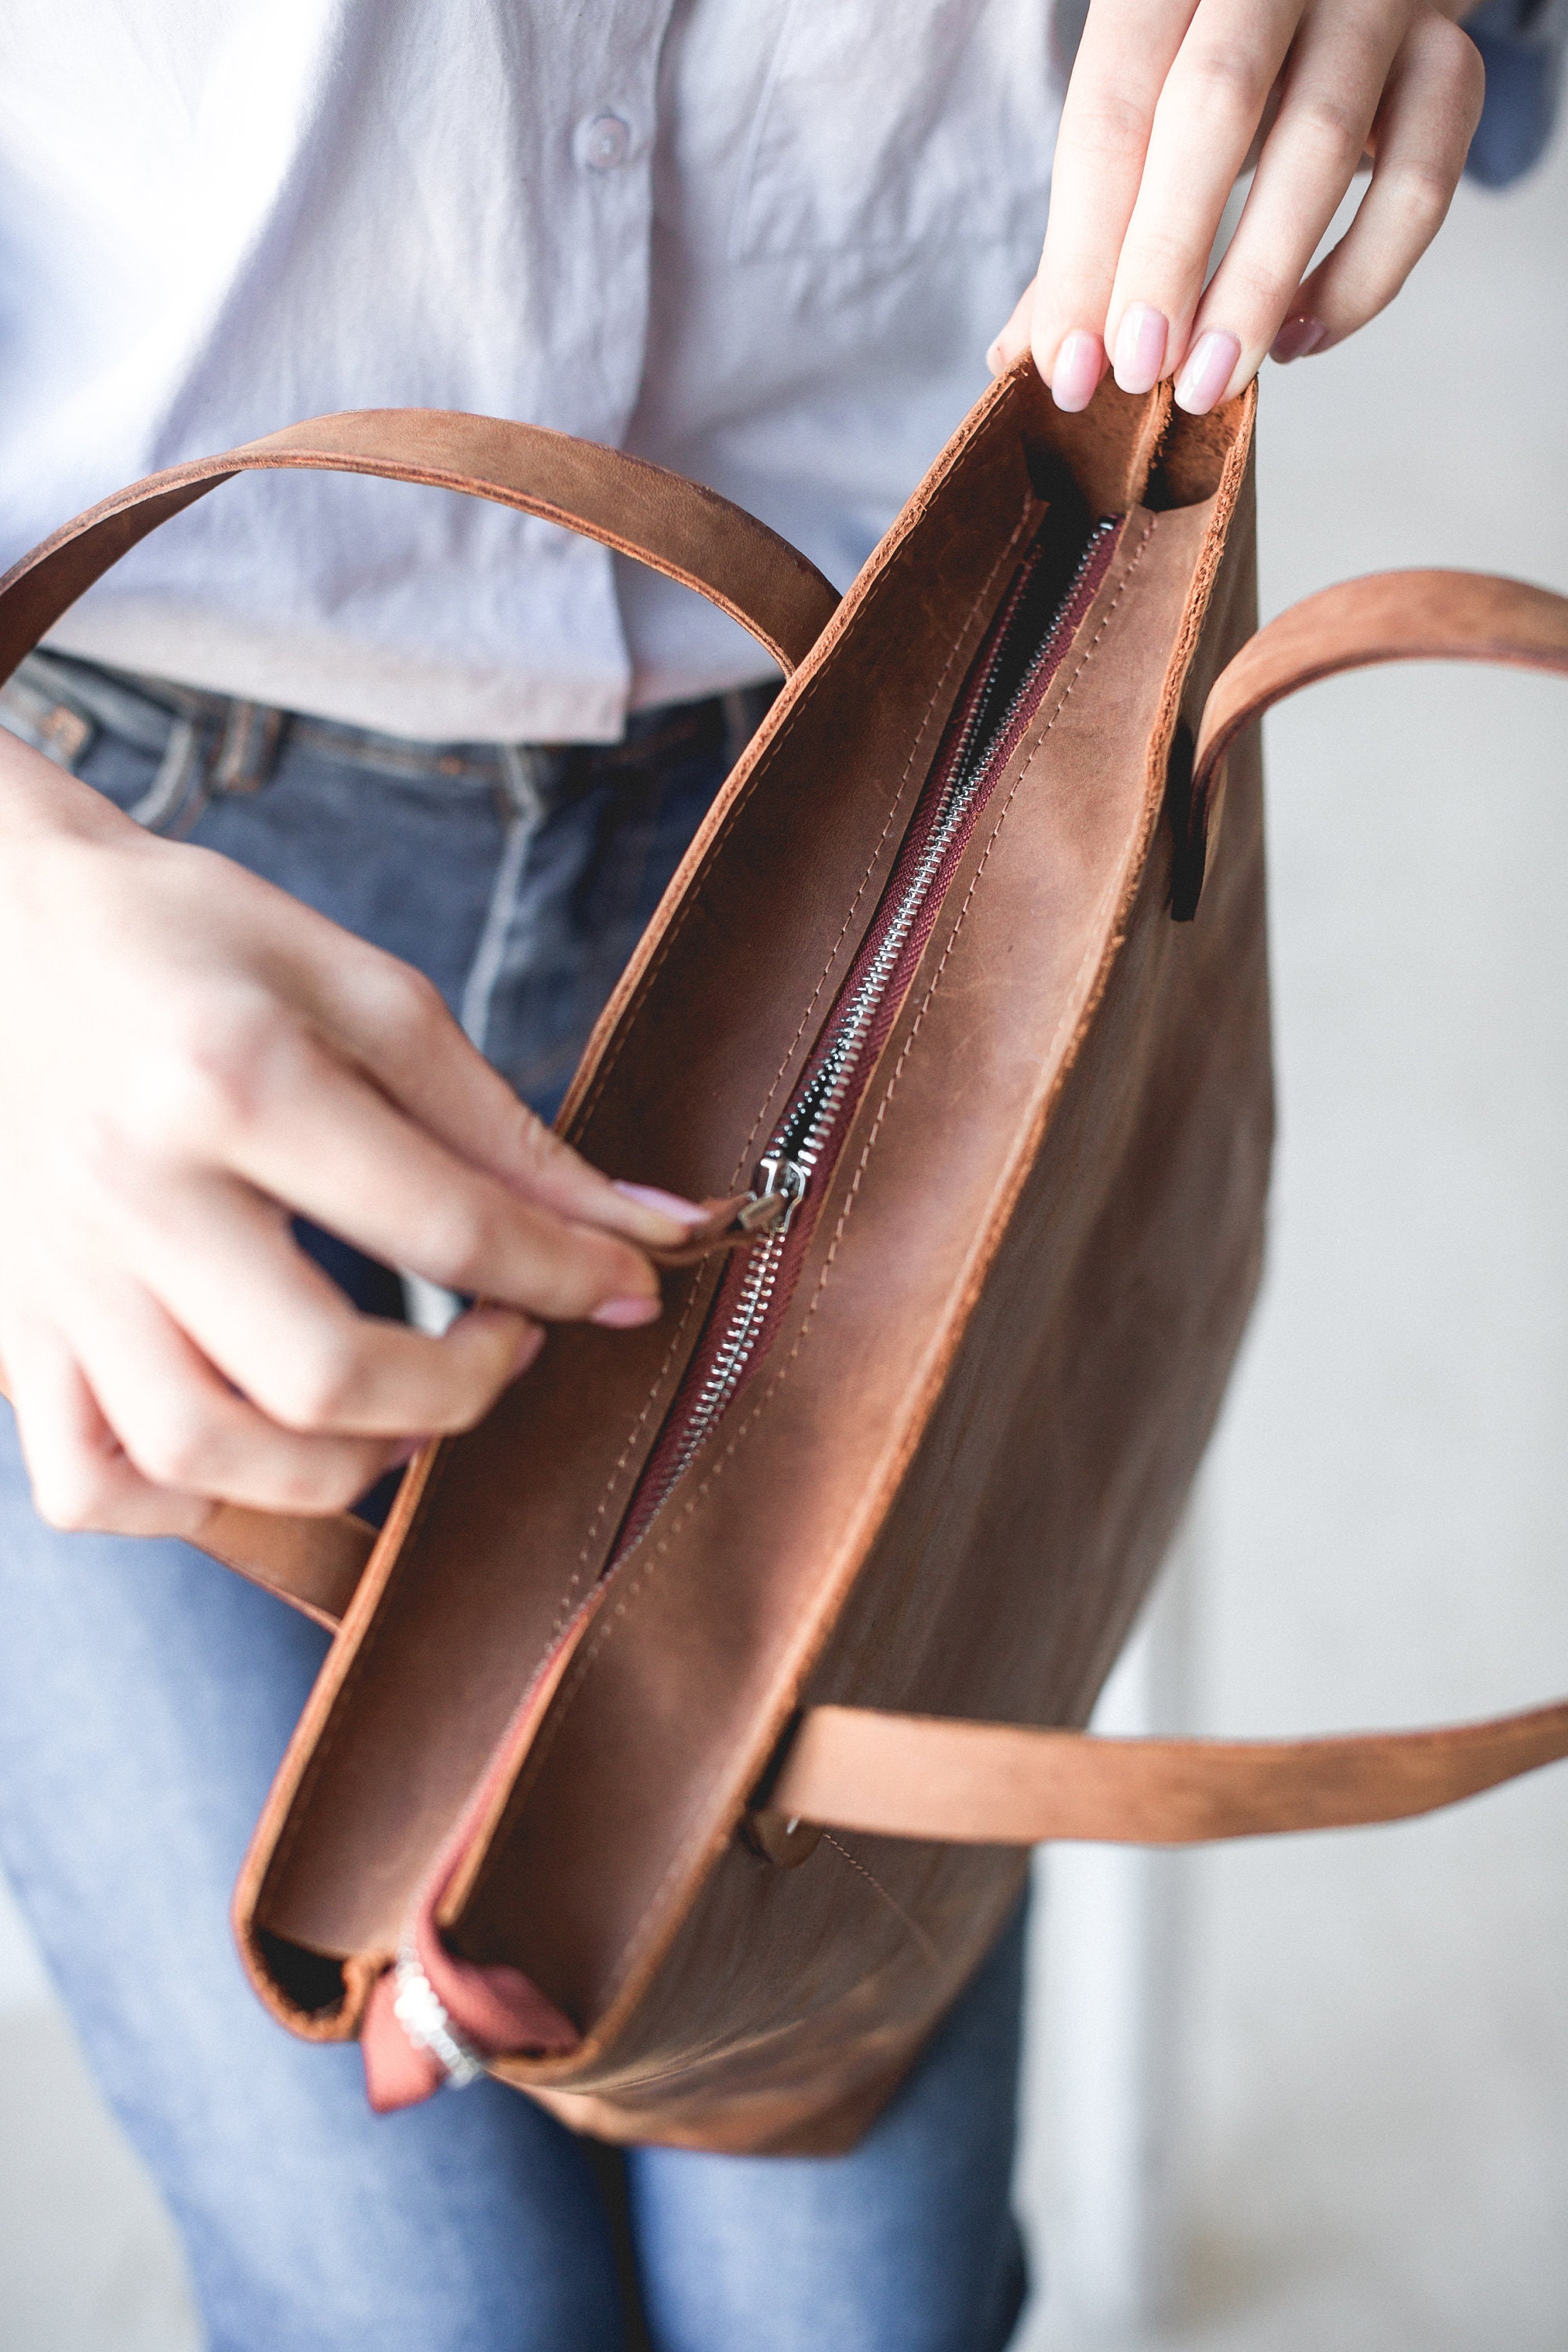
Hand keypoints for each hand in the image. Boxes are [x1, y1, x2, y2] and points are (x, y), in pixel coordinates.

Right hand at [0, 735, 698, 1537]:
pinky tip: (260, 1449)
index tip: (632, 1285)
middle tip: (506, 1344)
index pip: (442, 1229)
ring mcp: (60, 1272)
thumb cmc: (189, 939)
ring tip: (405, 1410)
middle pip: (322, 1376)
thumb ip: (501, 1126)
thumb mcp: (363, 991)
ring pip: (205, 1455)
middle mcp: (134, 1189)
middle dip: (463, 1391)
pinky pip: (88, 1482)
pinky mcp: (15, 1322)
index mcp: (233, 1080)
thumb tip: (644, 1225)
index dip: (568, 1275)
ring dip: (343, 1466)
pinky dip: (188, 1504)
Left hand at [990, 0, 1482, 413]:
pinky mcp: (1451, 56)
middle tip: (1143, 375)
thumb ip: (1091, 221)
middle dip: (1168, 257)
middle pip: (1215, 106)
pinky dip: (1363, 276)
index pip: (1112, 107)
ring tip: (1209, 381)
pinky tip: (1298, 338)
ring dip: (1259, 283)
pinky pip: (1422, 179)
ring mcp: (1374, 0)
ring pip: (1322, 140)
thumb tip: (1021, 358)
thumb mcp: (1144, 109)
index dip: (1086, 250)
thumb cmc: (1220, 60)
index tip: (1071, 368)